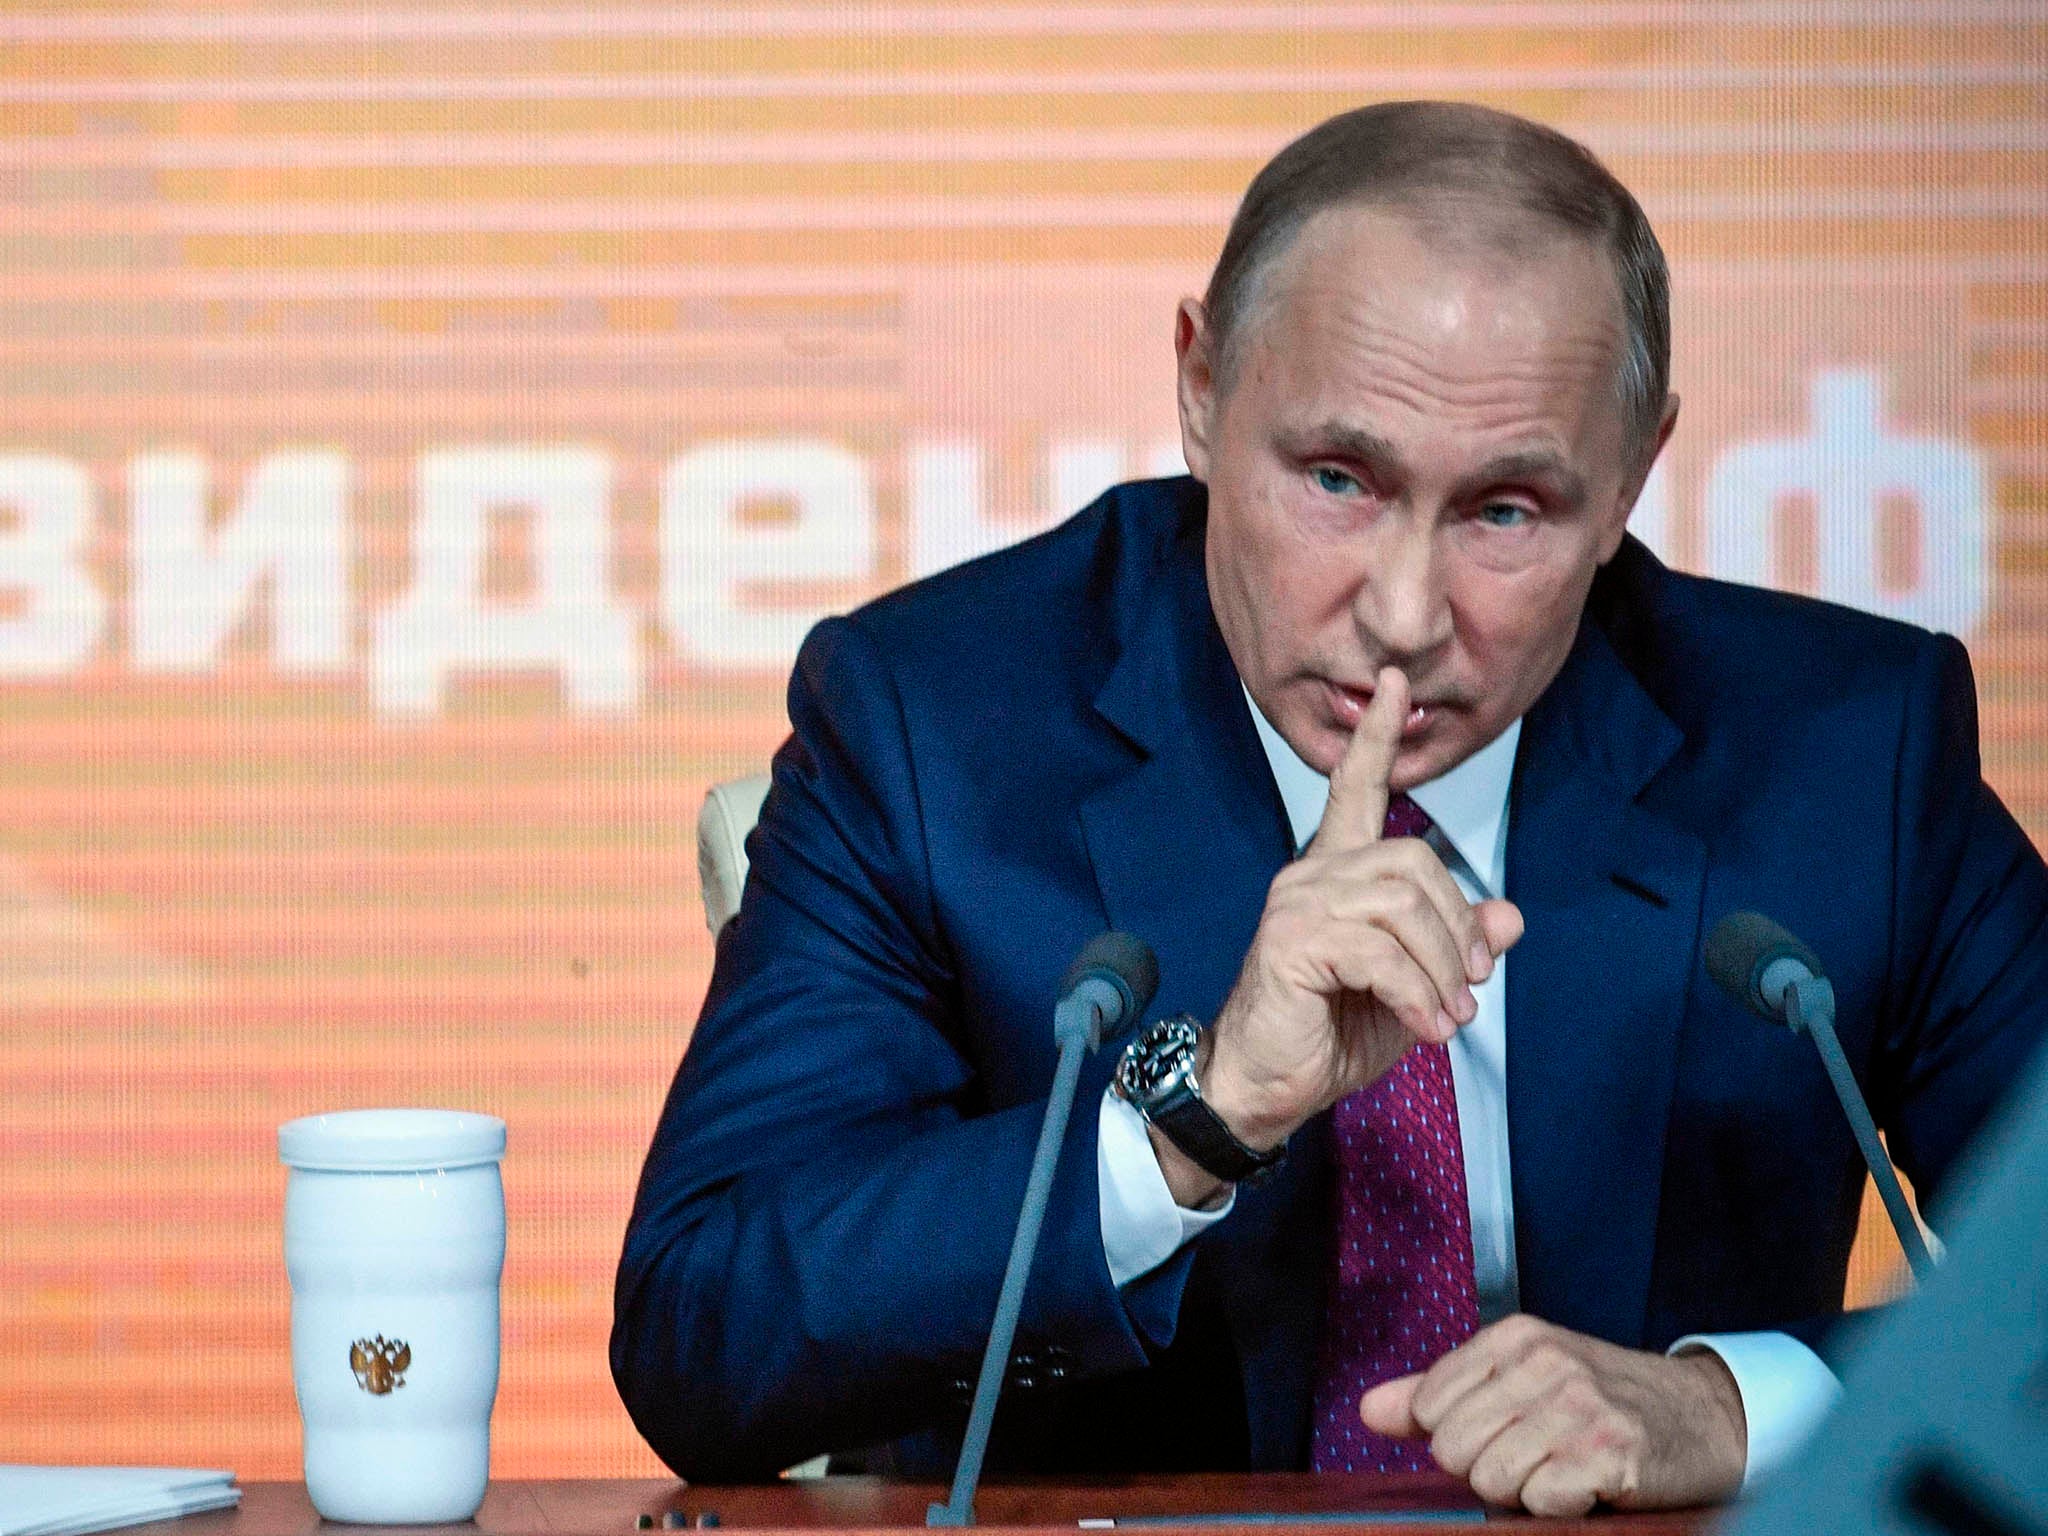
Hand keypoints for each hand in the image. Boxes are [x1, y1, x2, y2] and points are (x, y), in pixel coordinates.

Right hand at [1150, 668, 1522, 1204]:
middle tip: (1469, 986)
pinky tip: (1428, 1027)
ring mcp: (1297, 903)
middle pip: (1413, 860)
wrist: (1264, 1086)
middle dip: (1457, 926)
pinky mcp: (1291, 940)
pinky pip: (1381, 952)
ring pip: (1403, 905)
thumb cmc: (1328, 1034)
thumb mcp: (1414, 989)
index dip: (1375, 738)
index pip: (1354, 790)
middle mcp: (1312, 874)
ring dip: (1441, 967)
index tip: (1392, 685)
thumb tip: (1508, 917)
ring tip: (1448, 1016)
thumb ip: (1456, 948)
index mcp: (1336, 874)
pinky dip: (1418, 994)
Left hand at [1359, 1315, 1747, 1514]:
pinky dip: (1559, 1508)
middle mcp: (1546, 1363)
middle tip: (1534, 1457)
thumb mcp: (1518, 1377)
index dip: (1456, 1436)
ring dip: (1524, 1492)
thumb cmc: (1601, 1399)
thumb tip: (1368, 1410)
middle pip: (1454, 1449)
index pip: (1430, 1405)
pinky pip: (1542, 1502)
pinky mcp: (1612, 1455)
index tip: (1499, 1432)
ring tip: (1560, 1470)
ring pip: (1492, 1480)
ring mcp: (1580, 1408)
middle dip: (1486, 1469)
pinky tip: (1587, 1488)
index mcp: (1515, 1338)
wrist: (1703, 1416)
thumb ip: (1439, 1392)